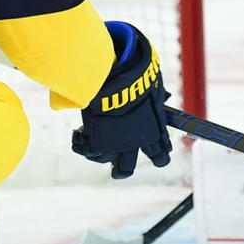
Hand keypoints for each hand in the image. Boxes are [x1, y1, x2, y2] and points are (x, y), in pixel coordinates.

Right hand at [72, 22, 171, 178]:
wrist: (114, 73)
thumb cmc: (136, 74)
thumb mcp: (152, 85)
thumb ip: (156, 95)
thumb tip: (165, 96)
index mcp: (153, 130)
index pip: (159, 154)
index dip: (158, 158)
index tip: (155, 157)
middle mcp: (134, 142)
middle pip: (128, 168)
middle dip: (123, 170)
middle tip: (118, 168)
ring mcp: (115, 143)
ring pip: (106, 162)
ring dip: (100, 157)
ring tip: (94, 149)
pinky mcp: (96, 139)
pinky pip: (88, 151)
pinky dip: (82, 145)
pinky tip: (79, 136)